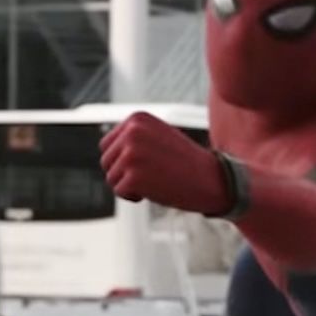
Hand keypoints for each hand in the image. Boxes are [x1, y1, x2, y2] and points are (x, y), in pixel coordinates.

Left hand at [99, 111, 231, 214]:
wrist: (211, 179)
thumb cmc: (185, 162)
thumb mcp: (158, 136)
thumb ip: (134, 136)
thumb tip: (104, 146)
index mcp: (137, 119)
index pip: (107, 144)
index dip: (121, 160)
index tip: (144, 165)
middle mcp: (131, 132)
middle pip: (106, 161)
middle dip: (123, 174)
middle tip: (149, 176)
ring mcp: (131, 154)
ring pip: (111, 177)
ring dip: (128, 185)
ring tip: (153, 182)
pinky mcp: (133, 176)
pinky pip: (119, 192)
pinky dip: (133, 197)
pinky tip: (153, 191)